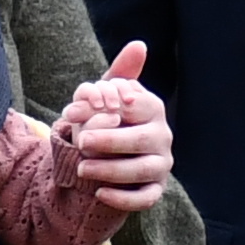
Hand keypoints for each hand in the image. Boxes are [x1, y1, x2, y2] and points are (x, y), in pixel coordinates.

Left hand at [55, 38, 169, 209]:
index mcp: (153, 110)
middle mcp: (163, 137)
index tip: (90, 112)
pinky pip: (144, 199)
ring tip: (82, 168)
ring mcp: (160, 166)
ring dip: (111, 170)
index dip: (115, 109)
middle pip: (141, 140)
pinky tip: (99, 193)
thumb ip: (119, 74)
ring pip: (142, 171)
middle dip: (110, 141)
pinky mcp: (154, 190)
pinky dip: (123, 199)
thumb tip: (139, 45)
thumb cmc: (108, 120)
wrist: (105, 156)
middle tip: (81, 142)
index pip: (140, 107)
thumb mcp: (109, 97)